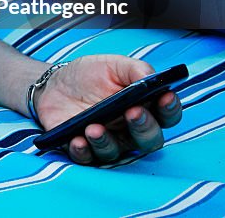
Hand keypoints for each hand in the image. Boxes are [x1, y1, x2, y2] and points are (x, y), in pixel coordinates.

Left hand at [33, 55, 182, 164]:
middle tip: (132, 112)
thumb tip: (153, 77)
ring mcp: (107, 142)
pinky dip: (83, 151)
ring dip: (107, 141)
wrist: (54, 83)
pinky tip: (77, 140)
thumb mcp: (113, 65)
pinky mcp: (82, 148)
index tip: (165, 97)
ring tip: (94, 127)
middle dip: (144, 127)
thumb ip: (136, 70)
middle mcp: (129, 130)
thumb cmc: (90, 75)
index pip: (166, 116)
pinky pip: (87, 158)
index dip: (170, 109)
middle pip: (149, 140)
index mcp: (143, 108)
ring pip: (116, 152)